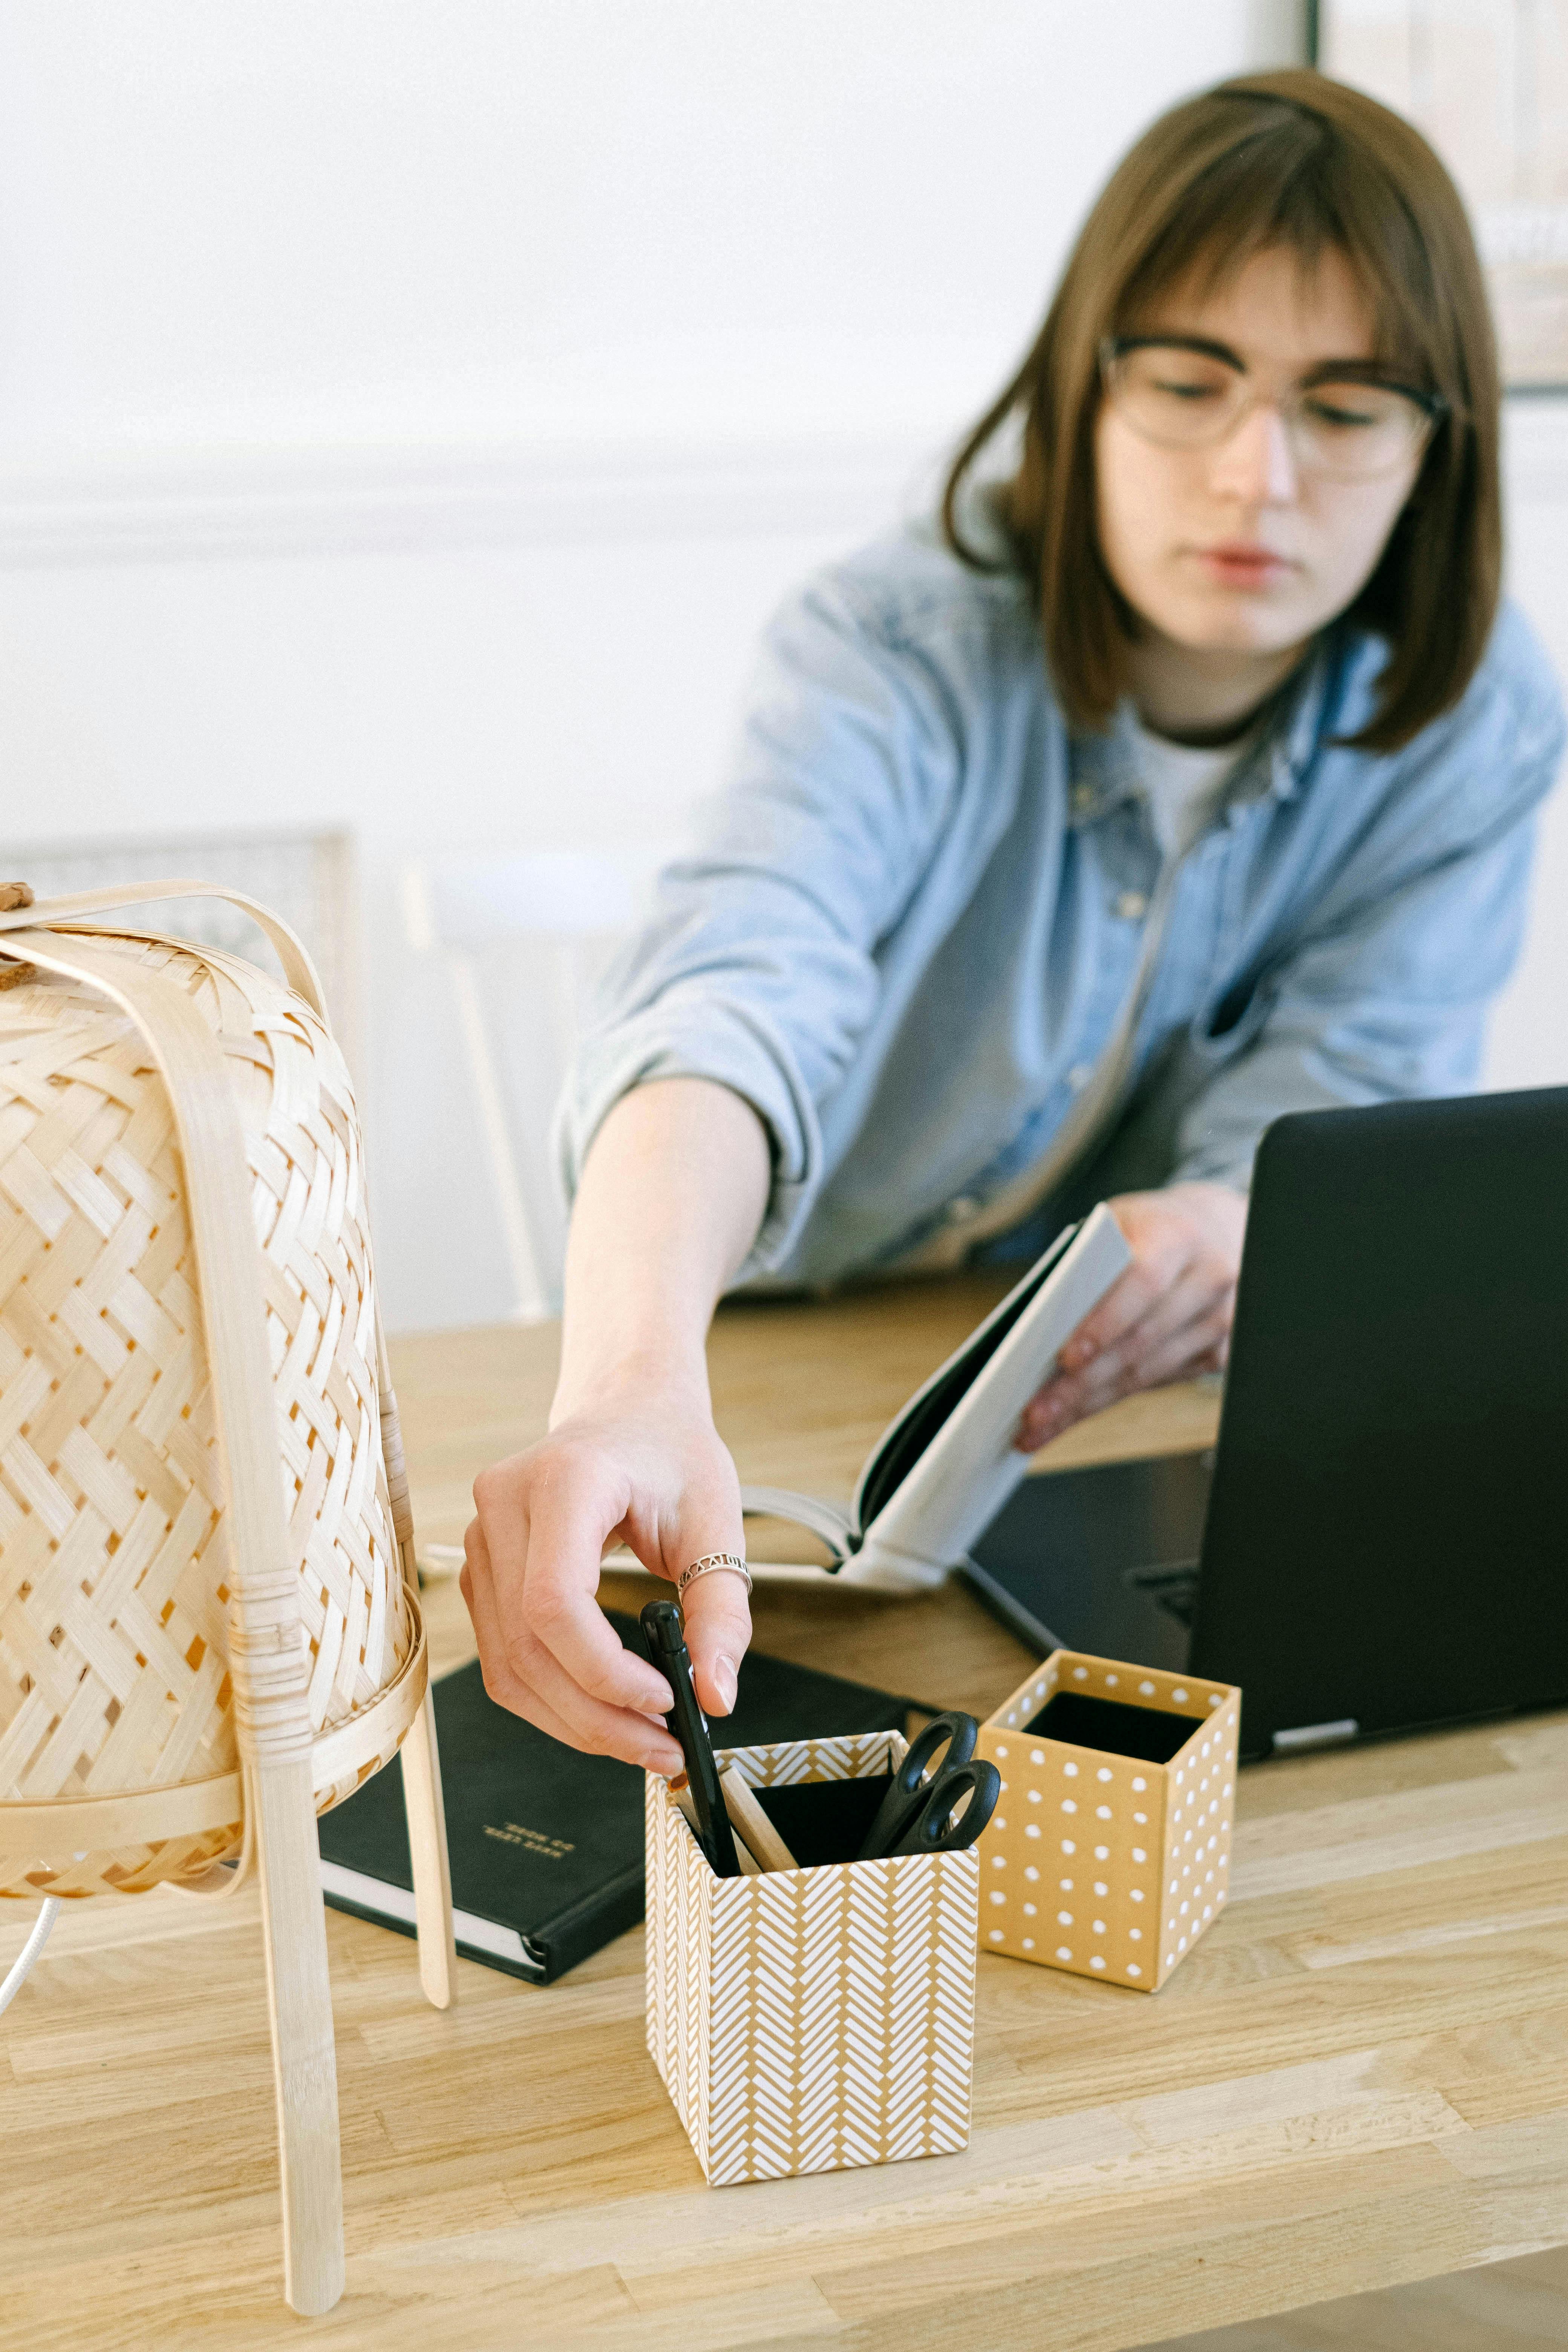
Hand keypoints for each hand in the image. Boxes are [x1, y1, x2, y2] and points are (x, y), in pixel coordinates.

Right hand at [460, 1376, 751, 1771]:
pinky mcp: (480, 1571)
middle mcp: (504, 1505)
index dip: (603, 1670)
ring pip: (507, 1664)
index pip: (554, 1601)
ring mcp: (480, 1539)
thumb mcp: (716, 1524)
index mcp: (563, 1480)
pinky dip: (552, 1700)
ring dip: (573, 1721)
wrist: (627, 1411)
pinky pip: (504, 1657)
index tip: (666, 1699)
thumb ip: (720, 1612)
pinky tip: (605, 1713)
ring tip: (642, 1741)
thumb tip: (715, 1697)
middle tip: (664, 1747)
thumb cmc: (672, 1456)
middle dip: (596, 1716)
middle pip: (528, 1644)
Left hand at [1016, 1181, 1245, 1451]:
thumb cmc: (1149, 1230)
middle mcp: (1209, 1280)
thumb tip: (1039, 1325)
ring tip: (1040, 1425)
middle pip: (1141, 1341)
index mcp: (1179, 1237)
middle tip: (1034, 1412)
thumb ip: (1088, 1262)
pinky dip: (1109, 1400)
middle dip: (1082, 1382)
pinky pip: (1156, 1383)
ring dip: (1089, 1403)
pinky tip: (1072, 1415)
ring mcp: (1220, 1322)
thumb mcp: (1118, 1224)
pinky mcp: (1219, 1354)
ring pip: (1146, 1373)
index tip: (1065, 1359)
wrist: (1218, 1232)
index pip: (1143, 1283)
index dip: (1105, 1323)